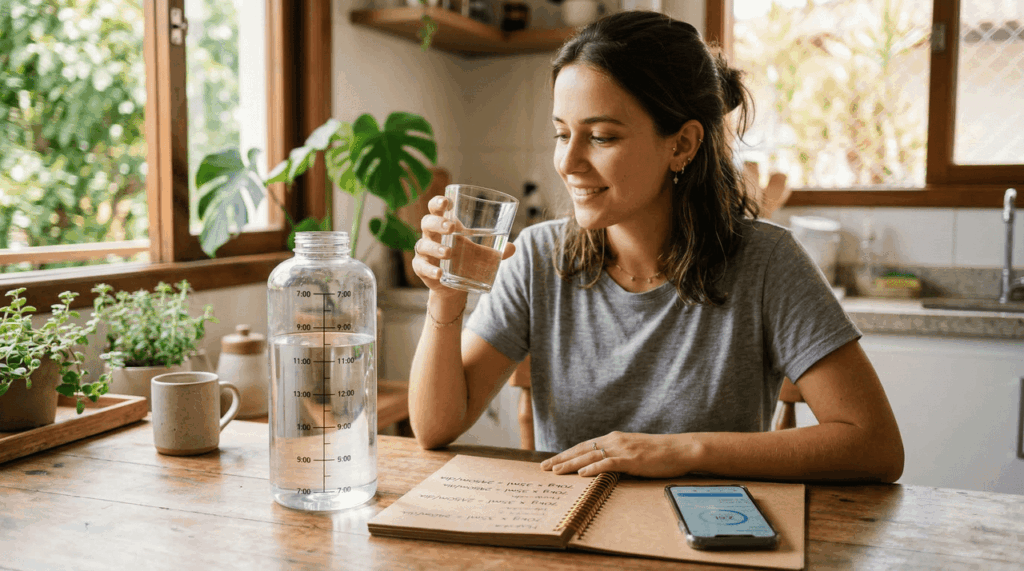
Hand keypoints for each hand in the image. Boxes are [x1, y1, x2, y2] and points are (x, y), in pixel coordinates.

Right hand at [412, 195, 515, 295]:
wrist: (454, 285)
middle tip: (452, 228)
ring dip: (435, 248)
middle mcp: (431, 235)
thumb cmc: (465, 259)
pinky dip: (430, 270)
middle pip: (427, 223)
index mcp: (443, 224)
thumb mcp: (481, 254)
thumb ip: (496, 251)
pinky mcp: (421, 268)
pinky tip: (440, 273)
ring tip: (449, 253)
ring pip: (423, 245)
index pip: (435, 208)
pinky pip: (422, 267)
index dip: (438, 203)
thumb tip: (513, 247)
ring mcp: (424, 252)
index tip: (447, 202)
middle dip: (438, 223)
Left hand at [539, 431, 697, 478]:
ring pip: (590, 455)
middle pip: (581, 449)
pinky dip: (594, 467)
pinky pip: (609, 463)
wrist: (680, 449)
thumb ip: (617, 455)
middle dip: (561, 459)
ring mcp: (623, 449)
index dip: (566, 454)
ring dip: (571, 464)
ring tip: (555, 471)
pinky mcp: (632, 459)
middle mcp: (615, 440)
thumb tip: (602, 465)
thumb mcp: (633, 451)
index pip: (584, 446)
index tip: (551, 462)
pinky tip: (582, 473)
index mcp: (614, 438)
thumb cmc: (659, 453)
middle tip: (543, 468)